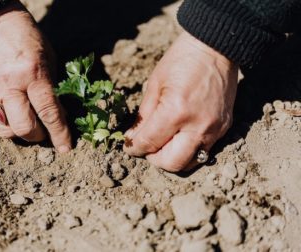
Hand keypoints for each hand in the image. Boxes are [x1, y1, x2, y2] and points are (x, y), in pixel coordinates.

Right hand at [0, 1, 70, 151]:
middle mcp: (8, 85)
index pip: (48, 112)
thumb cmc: (25, 36)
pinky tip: (11, 106)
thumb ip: (52, 88)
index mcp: (32, 73)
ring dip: (20, 132)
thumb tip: (59, 116)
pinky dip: (5, 118)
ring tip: (27, 121)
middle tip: (44, 132)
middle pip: (24, 128)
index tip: (66, 148)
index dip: (60, 134)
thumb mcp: (48, 57)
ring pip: (5, 130)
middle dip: (39, 137)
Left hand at [124, 32, 237, 171]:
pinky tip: (180, 135)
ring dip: (172, 158)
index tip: (129, 146)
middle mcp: (197, 126)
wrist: (216, 48)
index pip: (149, 144)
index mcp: (176, 111)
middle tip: (147, 148)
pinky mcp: (224, 128)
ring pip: (190, 163)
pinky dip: (188, 149)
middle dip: (154, 159)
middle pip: (171, 163)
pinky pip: (204, 150)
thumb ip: (143, 116)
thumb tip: (133, 139)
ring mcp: (214, 129)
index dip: (134, 148)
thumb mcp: (155, 84)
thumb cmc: (181, 60)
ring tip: (164, 143)